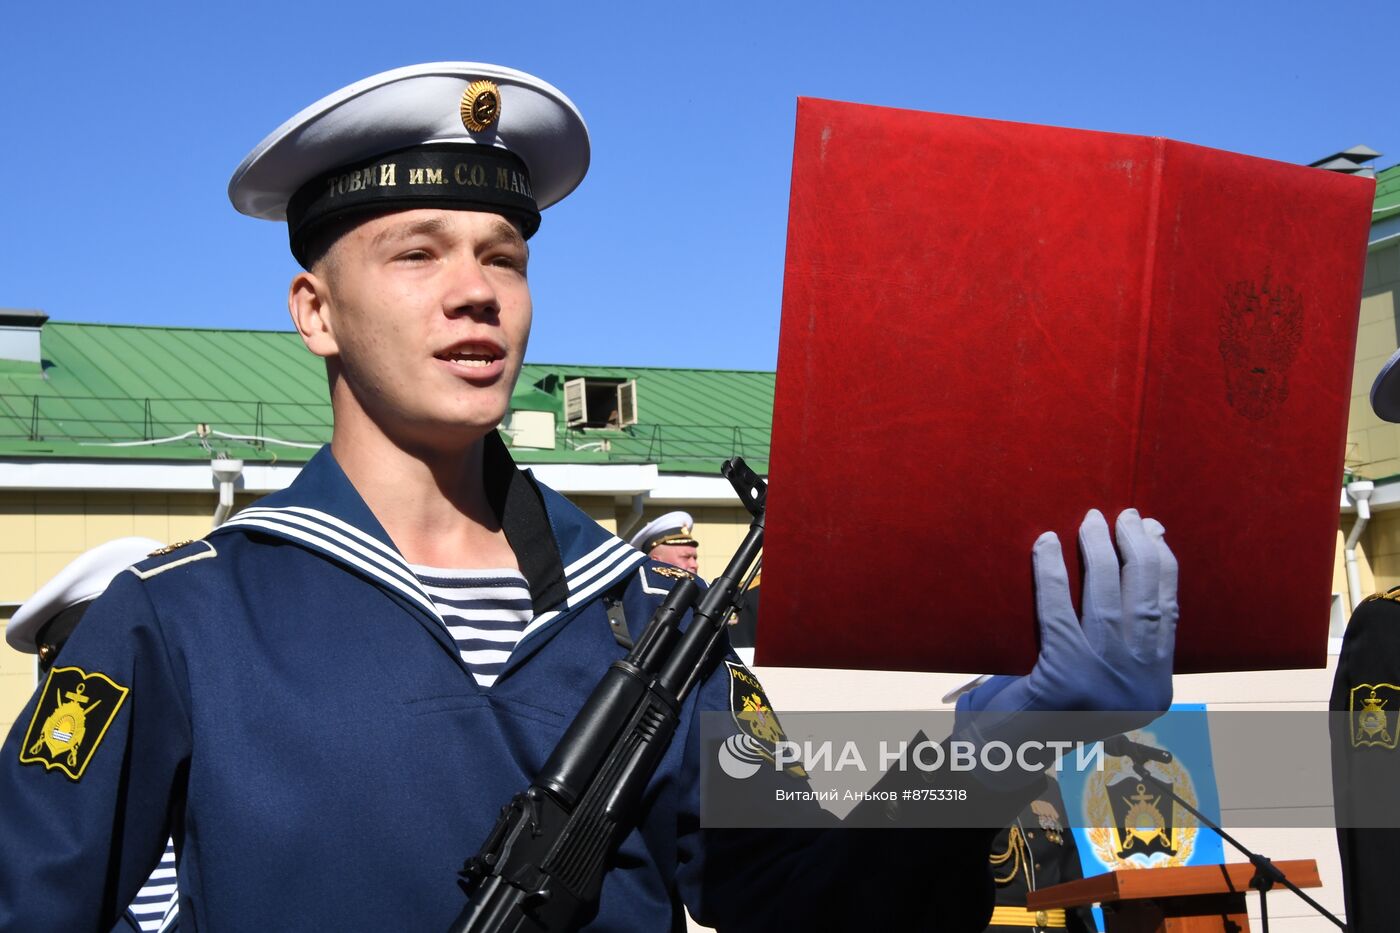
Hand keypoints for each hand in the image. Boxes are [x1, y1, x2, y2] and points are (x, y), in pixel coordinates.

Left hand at [957, 508, 1177, 739]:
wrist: (1005, 757)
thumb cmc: (1048, 709)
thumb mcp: (1098, 679)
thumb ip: (1118, 638)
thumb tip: (1131, 568)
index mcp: (1153, 690)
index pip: (1167, 616)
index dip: (1164, 568)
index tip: (1156, 531)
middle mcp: (1138, 689)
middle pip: (1145, 602)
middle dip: (1139, 550)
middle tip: (1127, 515)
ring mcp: (1104, 685)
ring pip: (1108, 602)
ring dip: (1102, 553)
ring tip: (1093, 521)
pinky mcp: (1064, 678)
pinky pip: (1058, 611)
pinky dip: (1052, 573)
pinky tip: (1046, 544)